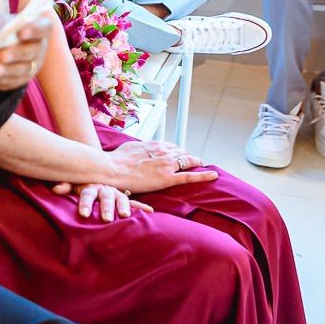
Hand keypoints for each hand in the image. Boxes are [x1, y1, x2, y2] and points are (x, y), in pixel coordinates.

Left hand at [0, 15, 49, 90]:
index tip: (20, 33)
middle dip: (17, 53)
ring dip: (6, 70)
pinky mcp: (19, 79)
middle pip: (33, 51)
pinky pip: (11, 81)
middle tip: (1, 55)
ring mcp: (31, 65)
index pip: (43, 27)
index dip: (34, 30)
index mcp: (36, 27)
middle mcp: (38, 47)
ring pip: (23, 70)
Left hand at [49, 181, 145, 219]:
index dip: (85, 203)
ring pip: (121, 199)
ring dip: (123, 207)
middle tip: (106, 218)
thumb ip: (65, 185)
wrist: (97, 169)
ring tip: (125, 215)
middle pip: (105, 198)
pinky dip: (141, 206)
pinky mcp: (123, 197)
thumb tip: (55, 188)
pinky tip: (150, 212)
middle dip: (106, 208)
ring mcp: (115, 193)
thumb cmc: (82, 182)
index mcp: (91, 186)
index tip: (83, 213)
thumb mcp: (72, 183)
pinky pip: (133, 202)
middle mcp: (105, 189)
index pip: (87, 194)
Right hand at [96, 138, 218, 193]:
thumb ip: (138, 149)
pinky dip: (203, 175)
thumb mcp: (128, 148)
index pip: (172, 146)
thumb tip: (137, 150)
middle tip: (192, 162)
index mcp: (154, 145)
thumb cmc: (115, 159)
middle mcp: (163, 152)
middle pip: (182, 152)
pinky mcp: (168, 178)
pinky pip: (190, 176)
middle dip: (188, 157)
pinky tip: (213, 175)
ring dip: (196, 163)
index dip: (177, 151)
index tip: (179, 155)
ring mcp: (167, 165)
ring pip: (188, 161)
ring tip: (202, 166)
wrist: (111, 168)